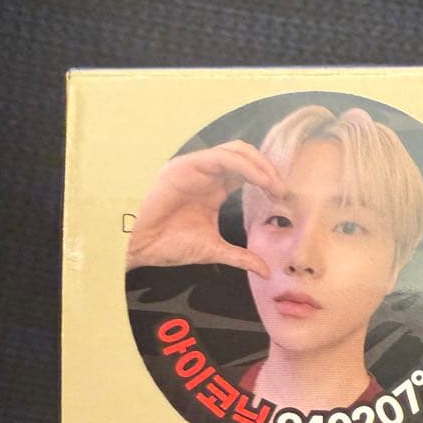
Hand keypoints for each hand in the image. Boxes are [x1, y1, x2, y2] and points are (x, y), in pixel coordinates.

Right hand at [126, 140, 286, 276]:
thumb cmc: (167, 244)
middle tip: (282, 190)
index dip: (268, 180)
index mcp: (214, 188)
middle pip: (246, 156)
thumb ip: (240, 257)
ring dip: (260, 165)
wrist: (139, 246)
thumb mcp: (213, 250)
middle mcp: (207, 173)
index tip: (283, 198)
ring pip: (237, 151)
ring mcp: (196, 167)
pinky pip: (222, 157)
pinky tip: (259, 180)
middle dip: (268, 169)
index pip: (247, 173)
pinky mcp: (187, 166)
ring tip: (274, 185)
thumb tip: (265, 271)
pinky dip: (245, 166)